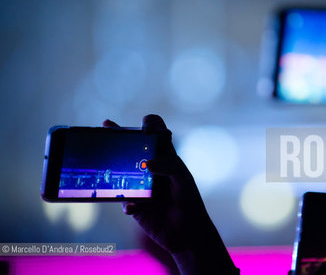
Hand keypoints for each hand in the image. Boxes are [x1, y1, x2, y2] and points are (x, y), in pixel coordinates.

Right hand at [103, 115, 237, 274]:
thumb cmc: (189, 202)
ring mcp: (141, 186)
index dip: (149, 124)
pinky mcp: (134, 204)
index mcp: (166, 158)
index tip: (143, 126)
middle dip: (118, 136)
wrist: (186, 234)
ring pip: (121, 172)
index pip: (157, 134)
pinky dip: (127, 203)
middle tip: (105, 126)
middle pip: (132, 148)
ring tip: (102, 162)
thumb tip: (147, 164)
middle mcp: (151, 169)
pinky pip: (124, 200)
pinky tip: (133, 207)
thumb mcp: (183, 180)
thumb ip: (170, 167)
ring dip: (111, 167)